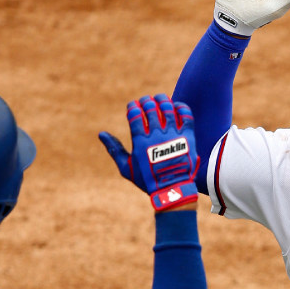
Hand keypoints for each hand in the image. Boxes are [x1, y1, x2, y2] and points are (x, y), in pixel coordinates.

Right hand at [98, 94, 199, 210]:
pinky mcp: (188, 137)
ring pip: (168, 109)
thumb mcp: (126, 168)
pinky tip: (175, 106)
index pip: (135, 115)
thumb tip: (101, 134)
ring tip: (159, 98)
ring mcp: (174, 135)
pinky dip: (180, 107)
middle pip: (151, 109)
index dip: (133, 107)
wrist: (173, 190)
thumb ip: (114, 149)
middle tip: (145, 100)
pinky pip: (186, 116)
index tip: (133, 105)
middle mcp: (157, 135)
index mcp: (140, 141)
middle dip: (146, 101)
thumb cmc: (147, 180)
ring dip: (162, 100)